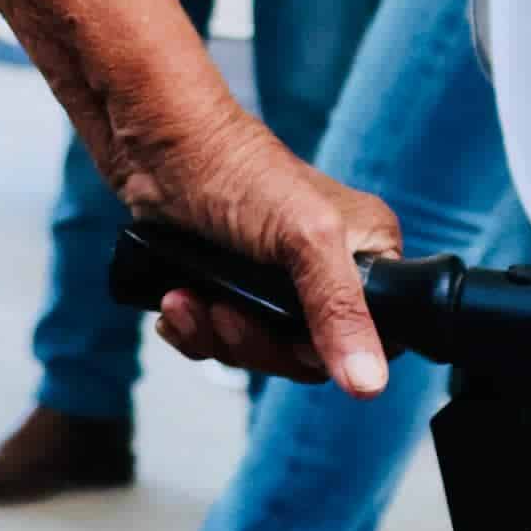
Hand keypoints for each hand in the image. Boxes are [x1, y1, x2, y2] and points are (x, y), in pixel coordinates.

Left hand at [117, 106, 397, 396]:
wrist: (155, 146)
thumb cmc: (237, 170)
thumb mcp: (304, 239)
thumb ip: (339, 310)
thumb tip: (370, 384)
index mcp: (366, 253)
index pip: (375, 336)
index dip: (331, 352)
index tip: (293, 341)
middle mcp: (326, 269)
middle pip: (306, 355)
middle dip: (257, 343)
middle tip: (229, 312)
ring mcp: (273, 280)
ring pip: (257, 350)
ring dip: (215, 335)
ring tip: (190, 299)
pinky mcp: (227, 285)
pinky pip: (217, 338)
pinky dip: (193, 329)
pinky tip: (176, 301)